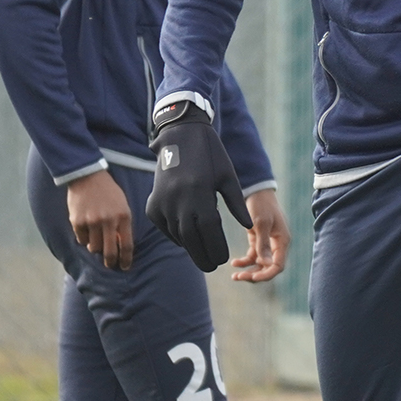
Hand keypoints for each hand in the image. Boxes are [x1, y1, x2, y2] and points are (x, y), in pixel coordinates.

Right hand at [66, 169, 134, 270]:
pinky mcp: (77, 221)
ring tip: (96, 239)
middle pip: (109, 252)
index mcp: (123, 216)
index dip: (126, 259)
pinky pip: (81, 240)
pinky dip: (84, 239)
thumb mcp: (122, 205)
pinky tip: (86, 230)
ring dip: (96, 247)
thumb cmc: (108, 192)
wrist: (87, 176)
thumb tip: (120, 245)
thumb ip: (123, 224)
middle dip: (110, 262)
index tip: (125, 267)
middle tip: (110, 265)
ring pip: (94, 247)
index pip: (126, 245)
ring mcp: (92, 221)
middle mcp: (108, 220)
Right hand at [145, 100, 251, 271]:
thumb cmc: (210, 155)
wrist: (180, 135)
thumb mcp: (227, 176)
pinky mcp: (152, 205)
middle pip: (191, 240)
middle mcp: (178, 201)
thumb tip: (249, 226)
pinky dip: (175, 236)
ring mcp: (162, 204)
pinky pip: (165, 227)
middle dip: (202, 256)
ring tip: (201, 254)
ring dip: (189, 247)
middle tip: (211, 265)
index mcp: (200, 194)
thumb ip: (236, 203)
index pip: (209, 232)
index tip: (222, 259)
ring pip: (177, 235)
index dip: (216, 248)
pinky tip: (187, 238)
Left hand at [231, 188, 289, 282]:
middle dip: (255, 275)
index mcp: (282, 241)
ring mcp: (267, 243)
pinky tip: (234, 262)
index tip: (252, 278)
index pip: (278, 266)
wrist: (256, 191)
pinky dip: (244, 262)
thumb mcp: (261, 223)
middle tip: (238, 278)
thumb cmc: (262, 204)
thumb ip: (263, 244)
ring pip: (260, 265)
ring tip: (234, 276)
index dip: (266, 275)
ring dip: (249, 271)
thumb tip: (265, 264)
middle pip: (268, 268)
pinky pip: (253, 256)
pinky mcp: (258, 240)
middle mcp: (277, 245)